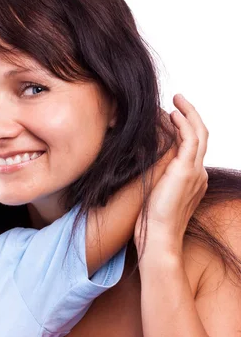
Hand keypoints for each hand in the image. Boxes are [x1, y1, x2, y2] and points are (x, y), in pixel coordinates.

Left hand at [134, 94, 207, 256]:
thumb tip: (135, 159)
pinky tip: (173, 114)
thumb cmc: (149, 221)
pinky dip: (184, 123)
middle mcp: (198, 173)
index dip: (184, 127)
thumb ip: (150, 176)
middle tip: (178, 99)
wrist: (158, 237)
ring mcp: (195, 171)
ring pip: (199, 133)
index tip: (170, 115)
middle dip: (191, 114)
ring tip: (177, 99)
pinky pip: (190, 139)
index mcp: (191, 178)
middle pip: (201, 135)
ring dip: (189, 113)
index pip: (192, 146)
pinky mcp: (187, 171)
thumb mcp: (150, 192)